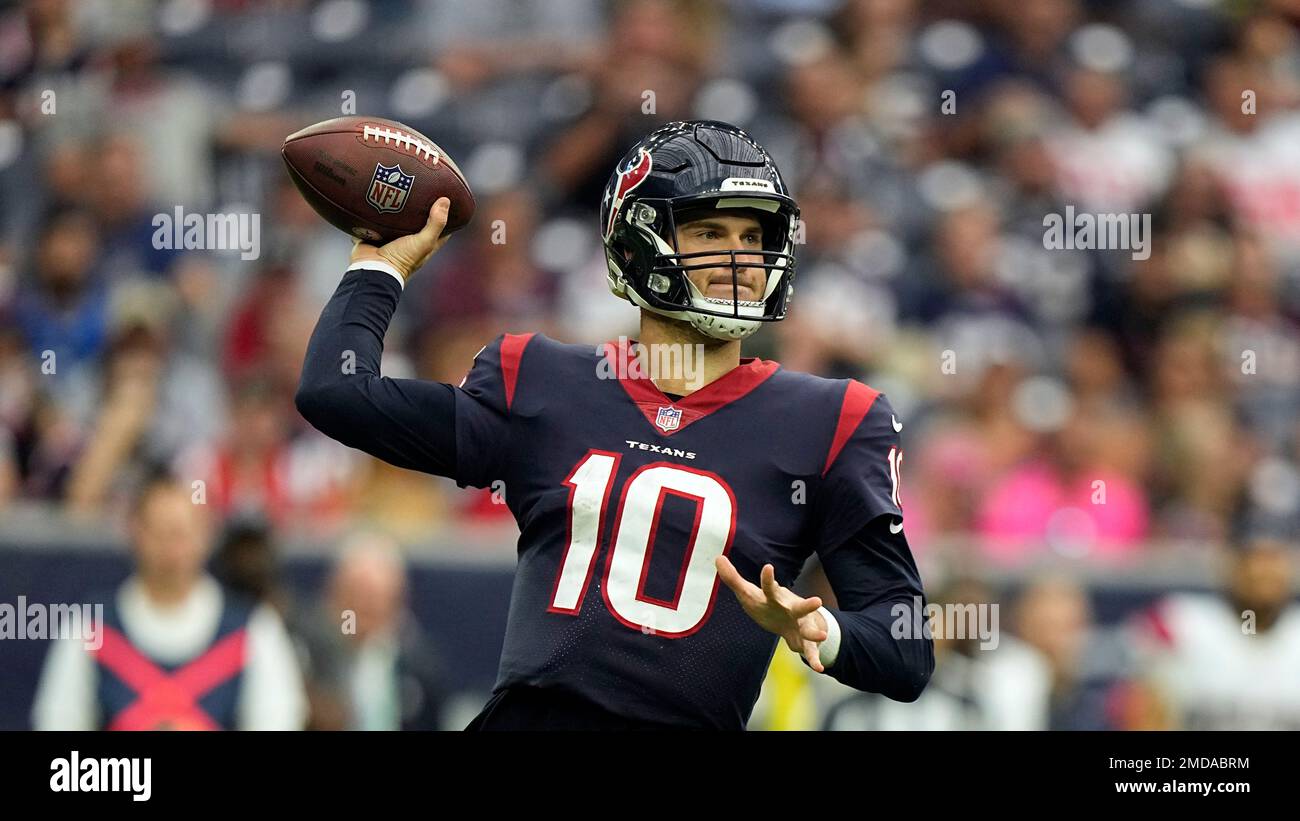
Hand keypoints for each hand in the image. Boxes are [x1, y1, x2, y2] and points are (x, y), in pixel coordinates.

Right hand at [350, 197, 453, 281]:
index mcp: (424, 245)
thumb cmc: (402, 259)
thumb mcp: (424, 241)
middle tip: (420, 188)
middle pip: (416, 221)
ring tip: (399, 186)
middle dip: (418, 208)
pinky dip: (376, 210)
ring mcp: (391, 238)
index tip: (446, 199)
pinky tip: (378, 195)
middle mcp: (408, 241)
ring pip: (395, 219)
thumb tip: (446, 200)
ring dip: (396, 207)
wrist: (373, 269)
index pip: (439, 229)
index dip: (444, 216)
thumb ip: (435, 223)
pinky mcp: (374, 234)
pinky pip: (375, 220)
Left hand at [715, 556, 829, 672]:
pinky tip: (819, 669)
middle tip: (818, 601)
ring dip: (815, 633)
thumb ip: (733, 578)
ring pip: (809, 630)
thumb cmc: (766, 604)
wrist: (792, 622)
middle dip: (807, 605)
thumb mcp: (748, 592)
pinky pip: (810, 651)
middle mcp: (791, 610)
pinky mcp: (802, 641)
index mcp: (776, 598)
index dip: (768, 579)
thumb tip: (718, 557)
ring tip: (822, 636)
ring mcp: (799, 625)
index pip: (770, 587)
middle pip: (799, 607)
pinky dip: (815, 659)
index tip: (768, 567)